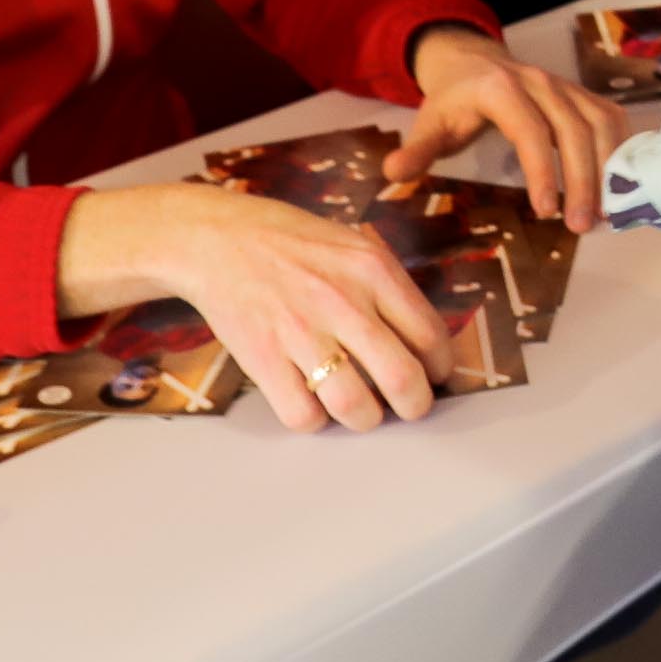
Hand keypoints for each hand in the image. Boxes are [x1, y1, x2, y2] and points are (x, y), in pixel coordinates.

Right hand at [56, 182, 455, 436]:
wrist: (218, 239)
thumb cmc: (293, 243)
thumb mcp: (354, 245)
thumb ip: (389, 287)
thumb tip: (424, 338)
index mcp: (374, 271)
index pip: (431, 335)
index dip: (441, 367)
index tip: (437, 376)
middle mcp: (343, 302)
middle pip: (402, 377)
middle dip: (416, 405)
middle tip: (412, 409)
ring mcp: (301, 332)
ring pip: (354, 404)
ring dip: (367, 419)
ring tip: (364, 412)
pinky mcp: (263, 357)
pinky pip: (302, 414)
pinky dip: (315, 422)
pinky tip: (316, 406)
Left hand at [396, 26, 631, 230]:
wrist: (474, 61)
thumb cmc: (452, 101)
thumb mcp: (429, 123)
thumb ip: (417, 150)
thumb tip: (392, 174)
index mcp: (501, 89)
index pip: (530, 130)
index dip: (542, 170)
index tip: (545, 212)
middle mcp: (541, 83)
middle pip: (574, 130)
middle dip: (582, 180)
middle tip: (581, 226)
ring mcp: (567, 87)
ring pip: (601, 124)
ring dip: (608, 169)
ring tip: (604, 216)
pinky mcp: (583, 96)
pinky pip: (611, 120)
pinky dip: (621, 152)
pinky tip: (618, 188)